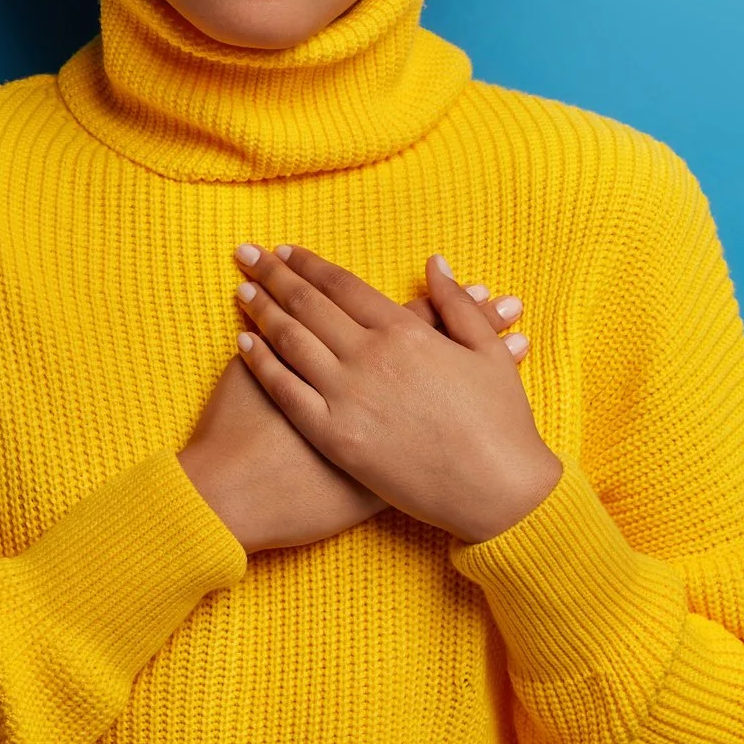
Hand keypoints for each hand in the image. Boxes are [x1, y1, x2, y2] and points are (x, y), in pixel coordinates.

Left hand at [232, 243, 564, 544]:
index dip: (311, 264)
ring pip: (290, 341)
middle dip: (274, 274)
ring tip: (242, 288)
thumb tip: (434, 263)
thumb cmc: (500, 424)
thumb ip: (456, 304)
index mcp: (405, 332)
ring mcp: (347, 397)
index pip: (343, 285)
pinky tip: (244, 343)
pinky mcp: (334, 438)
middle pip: (308, 304)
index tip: (287, 251)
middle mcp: (370, 357)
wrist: (496, 492)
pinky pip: (286, 391)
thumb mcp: (488, 353)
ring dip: (262, 309)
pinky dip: (261, 362)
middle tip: (248, 254)